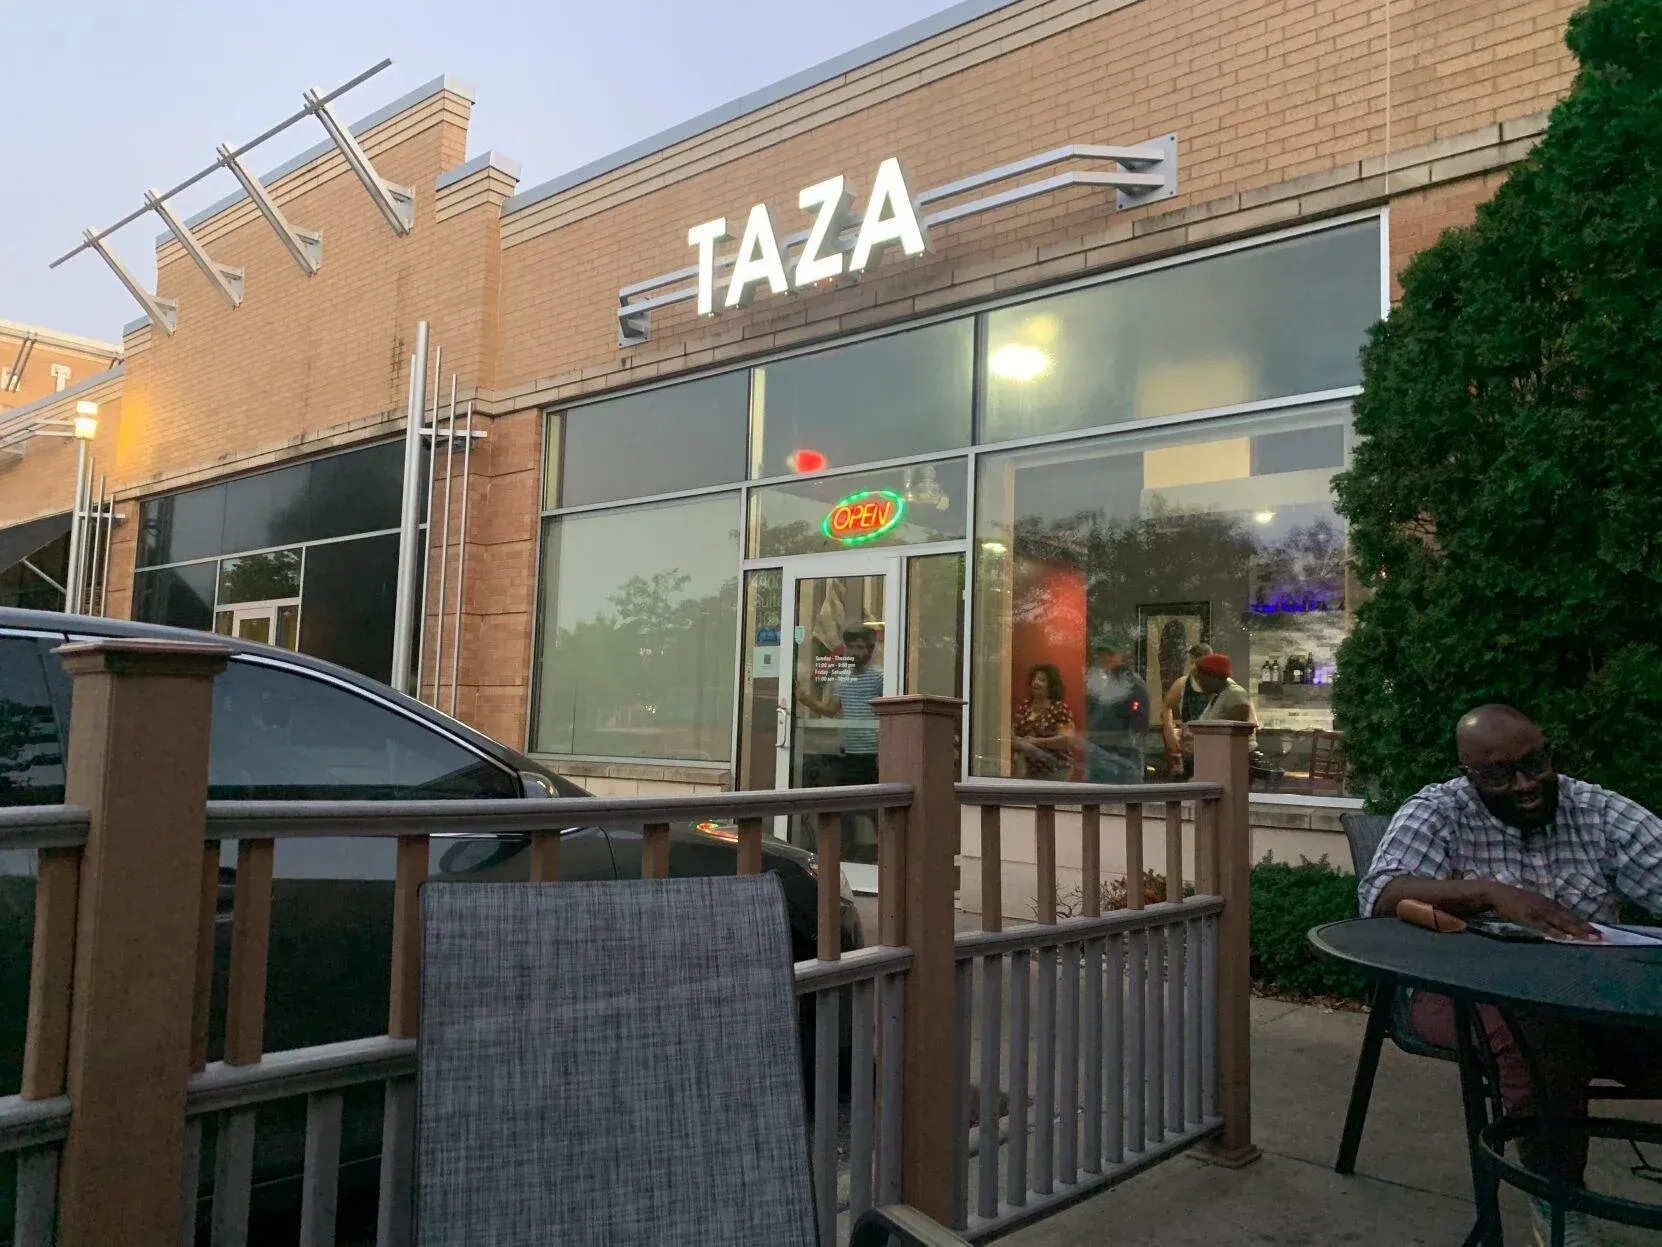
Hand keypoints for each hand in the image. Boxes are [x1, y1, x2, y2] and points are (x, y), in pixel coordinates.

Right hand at [1483, 883, 1598, 940]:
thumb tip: (1558, 920)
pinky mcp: (1530, 918)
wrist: (1498, 893)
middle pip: (1571, 919)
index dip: (1585, 923)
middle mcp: (1548, 906)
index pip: (1571, 915)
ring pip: (1563, 923)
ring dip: (1578, 931)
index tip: (1599, 931)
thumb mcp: (1534, 901)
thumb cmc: (1514, 899)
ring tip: (1591, 939)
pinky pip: (1547, 927)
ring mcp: (1540, 912)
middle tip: (1602, 937)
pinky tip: (1567, 938)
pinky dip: (1557, 932)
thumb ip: (1546, 910)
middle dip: (1587, 929)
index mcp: (1550, 903)